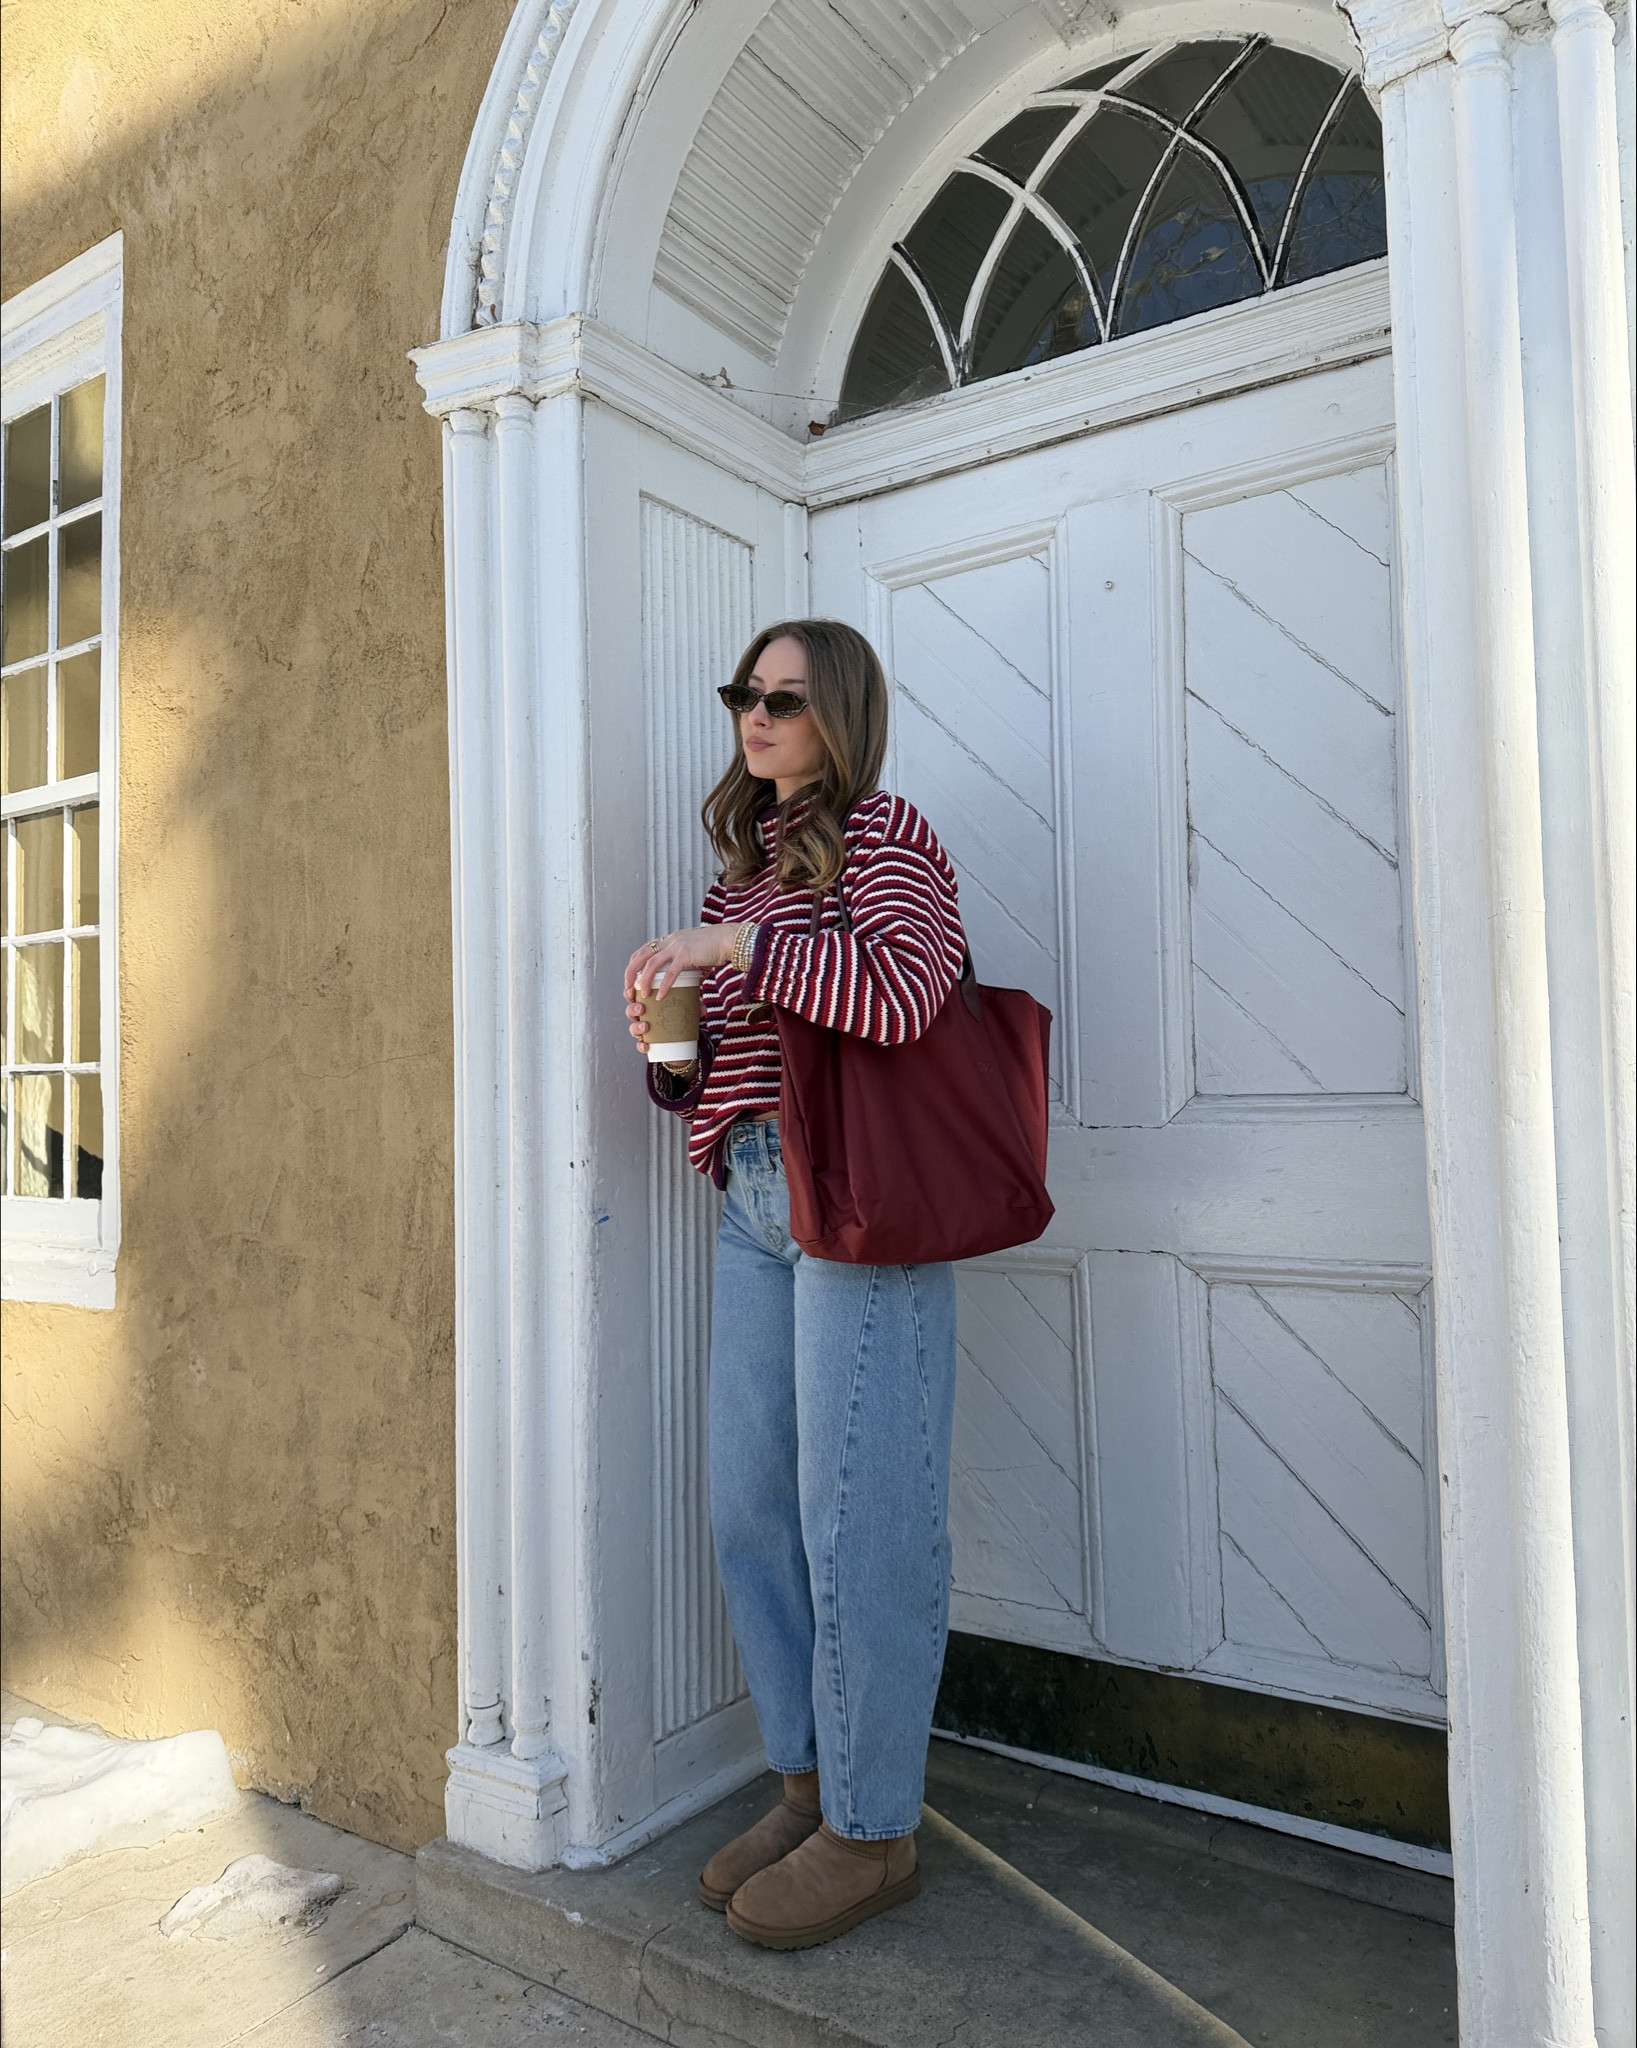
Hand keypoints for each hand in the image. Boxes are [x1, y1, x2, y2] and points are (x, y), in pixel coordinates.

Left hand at [624, 925, 738, 1063]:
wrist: (728, 940)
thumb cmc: (715, 949)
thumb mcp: (696, 956)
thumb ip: (688, 968)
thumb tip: (688, 984)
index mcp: (670, 940)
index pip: (644, 949)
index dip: (634, 964)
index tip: (631, 979)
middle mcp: (670, 941)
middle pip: (640, 955)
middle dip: (630, 973)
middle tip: (628, 990)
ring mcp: (677, 947)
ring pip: (651, 964)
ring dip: (643, 980)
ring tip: (642, 994)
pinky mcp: (686, 955)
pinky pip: (670, 972)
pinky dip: (664, 985)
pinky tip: (661, 996)